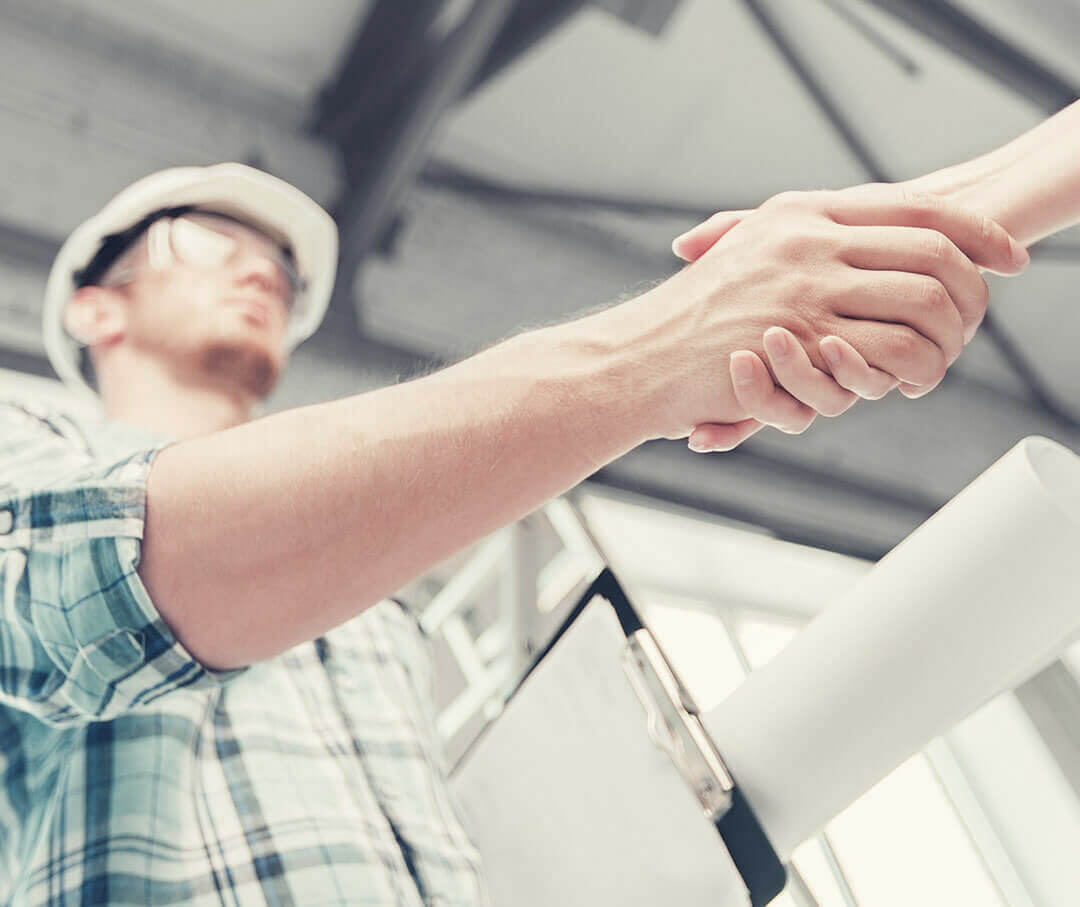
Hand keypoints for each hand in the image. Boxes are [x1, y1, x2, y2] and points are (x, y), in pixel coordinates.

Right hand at [612, 184, 1027, 445]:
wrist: (638, 357)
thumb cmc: (687, 318)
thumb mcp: (743, 255)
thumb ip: (796, 241)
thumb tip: (854, 238)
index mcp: (800, 211)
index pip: (914, 207)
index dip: (973, 231)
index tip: (1006, 257)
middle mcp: (809, 237)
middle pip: (933, 248)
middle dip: (973, 287)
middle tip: (980, 319)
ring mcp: (806, 284)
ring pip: (922, 300)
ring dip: (946, 335)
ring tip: (940, 358)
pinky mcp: (801, 337)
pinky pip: (890, 349)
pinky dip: (912, 369)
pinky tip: (905, 381)